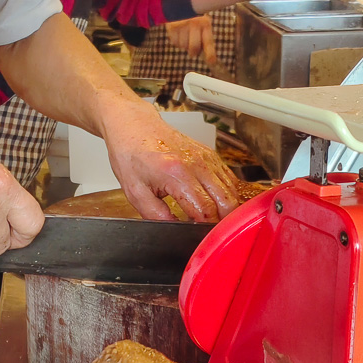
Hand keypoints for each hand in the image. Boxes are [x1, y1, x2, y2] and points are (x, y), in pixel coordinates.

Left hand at [102, 102, 240, 221]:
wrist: (133, 126)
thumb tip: (175, 230)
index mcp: (176, 174)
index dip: (205, 228)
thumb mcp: (135, 192)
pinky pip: (229, 178)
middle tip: (208, 231)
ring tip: (211, 218)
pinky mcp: (210, 154)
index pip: (205, 210)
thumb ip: (155, 215)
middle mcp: (196, 164)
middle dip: (221, 221)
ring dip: (225, 208)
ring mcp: (206, 157)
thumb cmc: (131, 155)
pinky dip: (226, 193)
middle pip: (226, 202)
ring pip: (232, 191)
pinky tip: (214, 201)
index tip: (199, 236)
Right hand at [165, 15, 216, 64]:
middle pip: (194, 47)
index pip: (208, 41)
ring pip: (183, 46)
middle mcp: (194, 24)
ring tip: (185, 35)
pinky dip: (177, 41)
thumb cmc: (194, 18)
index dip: (210, 53)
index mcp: (205, 24)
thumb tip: (210, 60)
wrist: (180, 3)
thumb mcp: (203, 24)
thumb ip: (205, 39)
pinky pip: (175, 43)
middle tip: (193, 52)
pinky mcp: (172, 27)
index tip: (211, 62)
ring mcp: (183, 25)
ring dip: (184, 45)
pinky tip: (179, 33)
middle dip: (193, 52)